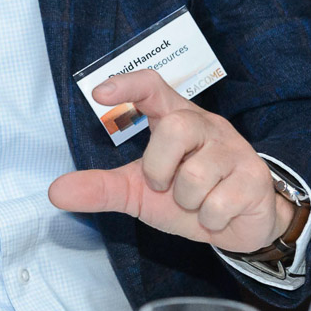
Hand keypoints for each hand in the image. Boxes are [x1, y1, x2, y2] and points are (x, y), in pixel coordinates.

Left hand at [47, 70, 292, 253]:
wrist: (240, 225)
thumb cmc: (186, 196)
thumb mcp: (139, 192)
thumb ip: (100, 188)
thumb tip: (55, 192)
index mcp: (175, 120)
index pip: (154, 87)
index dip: (129, 85)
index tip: (100, 93)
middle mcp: (206, 126)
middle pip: (176, 128)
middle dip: (159, 167)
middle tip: (162, 185)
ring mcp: (234, 150)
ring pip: (196, 174)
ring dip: (186, 201)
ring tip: (194, 202)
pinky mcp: (255, 178)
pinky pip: (220, 203)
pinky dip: (209, 218)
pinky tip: (216, 213)